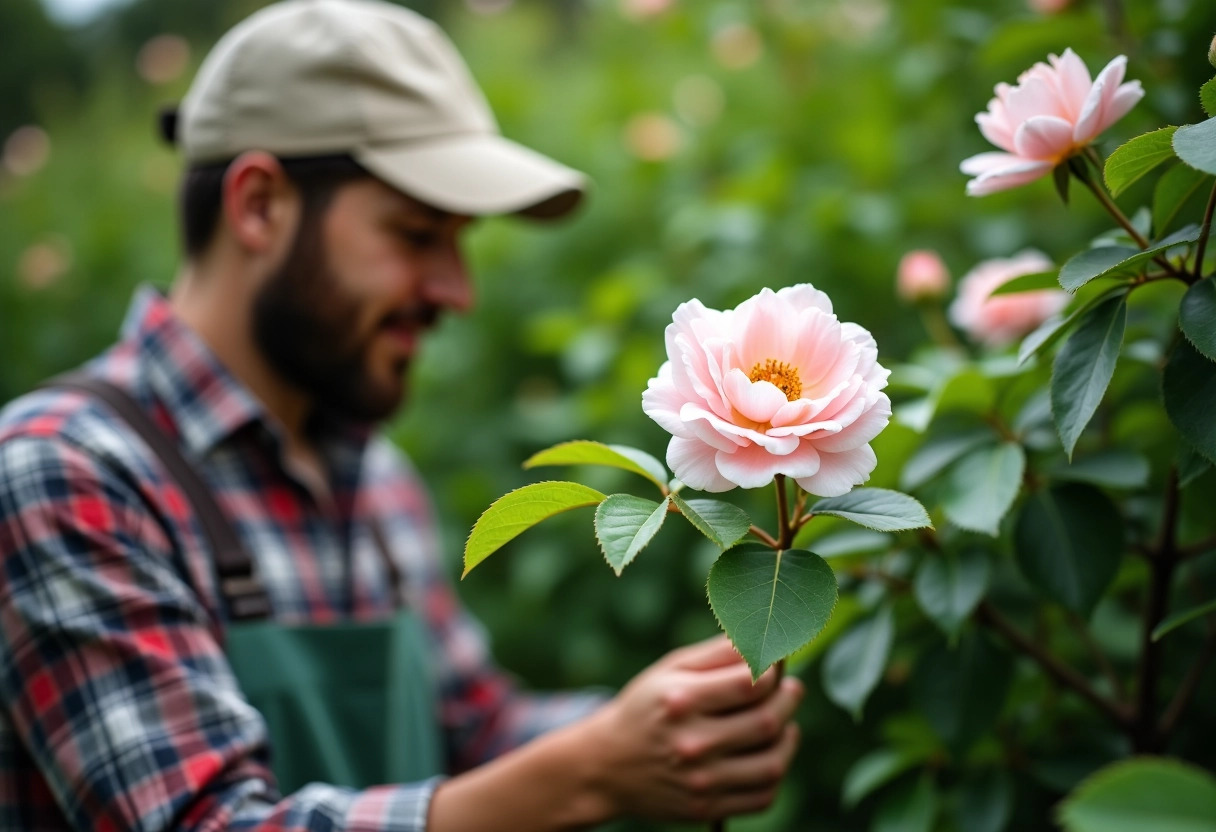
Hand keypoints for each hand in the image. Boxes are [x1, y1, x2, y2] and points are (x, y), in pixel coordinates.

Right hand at [581, 635, 802, 822]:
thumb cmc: (646, 707)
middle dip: (788, 700)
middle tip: (791, 689)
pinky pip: (762, 796)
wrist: (607, 765)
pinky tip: (770, 753)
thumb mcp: (670, 670)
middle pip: (766, 721)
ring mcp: (700, 781)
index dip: (774, 670)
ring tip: (786, 723)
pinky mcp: (706, 808)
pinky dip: (776, 773)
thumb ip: (717, 653)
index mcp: (681, 700)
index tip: (777, 664)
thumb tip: (763, 638)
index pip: (751, 683)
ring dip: (789, 739)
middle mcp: (691, 743)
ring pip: (772, 763)